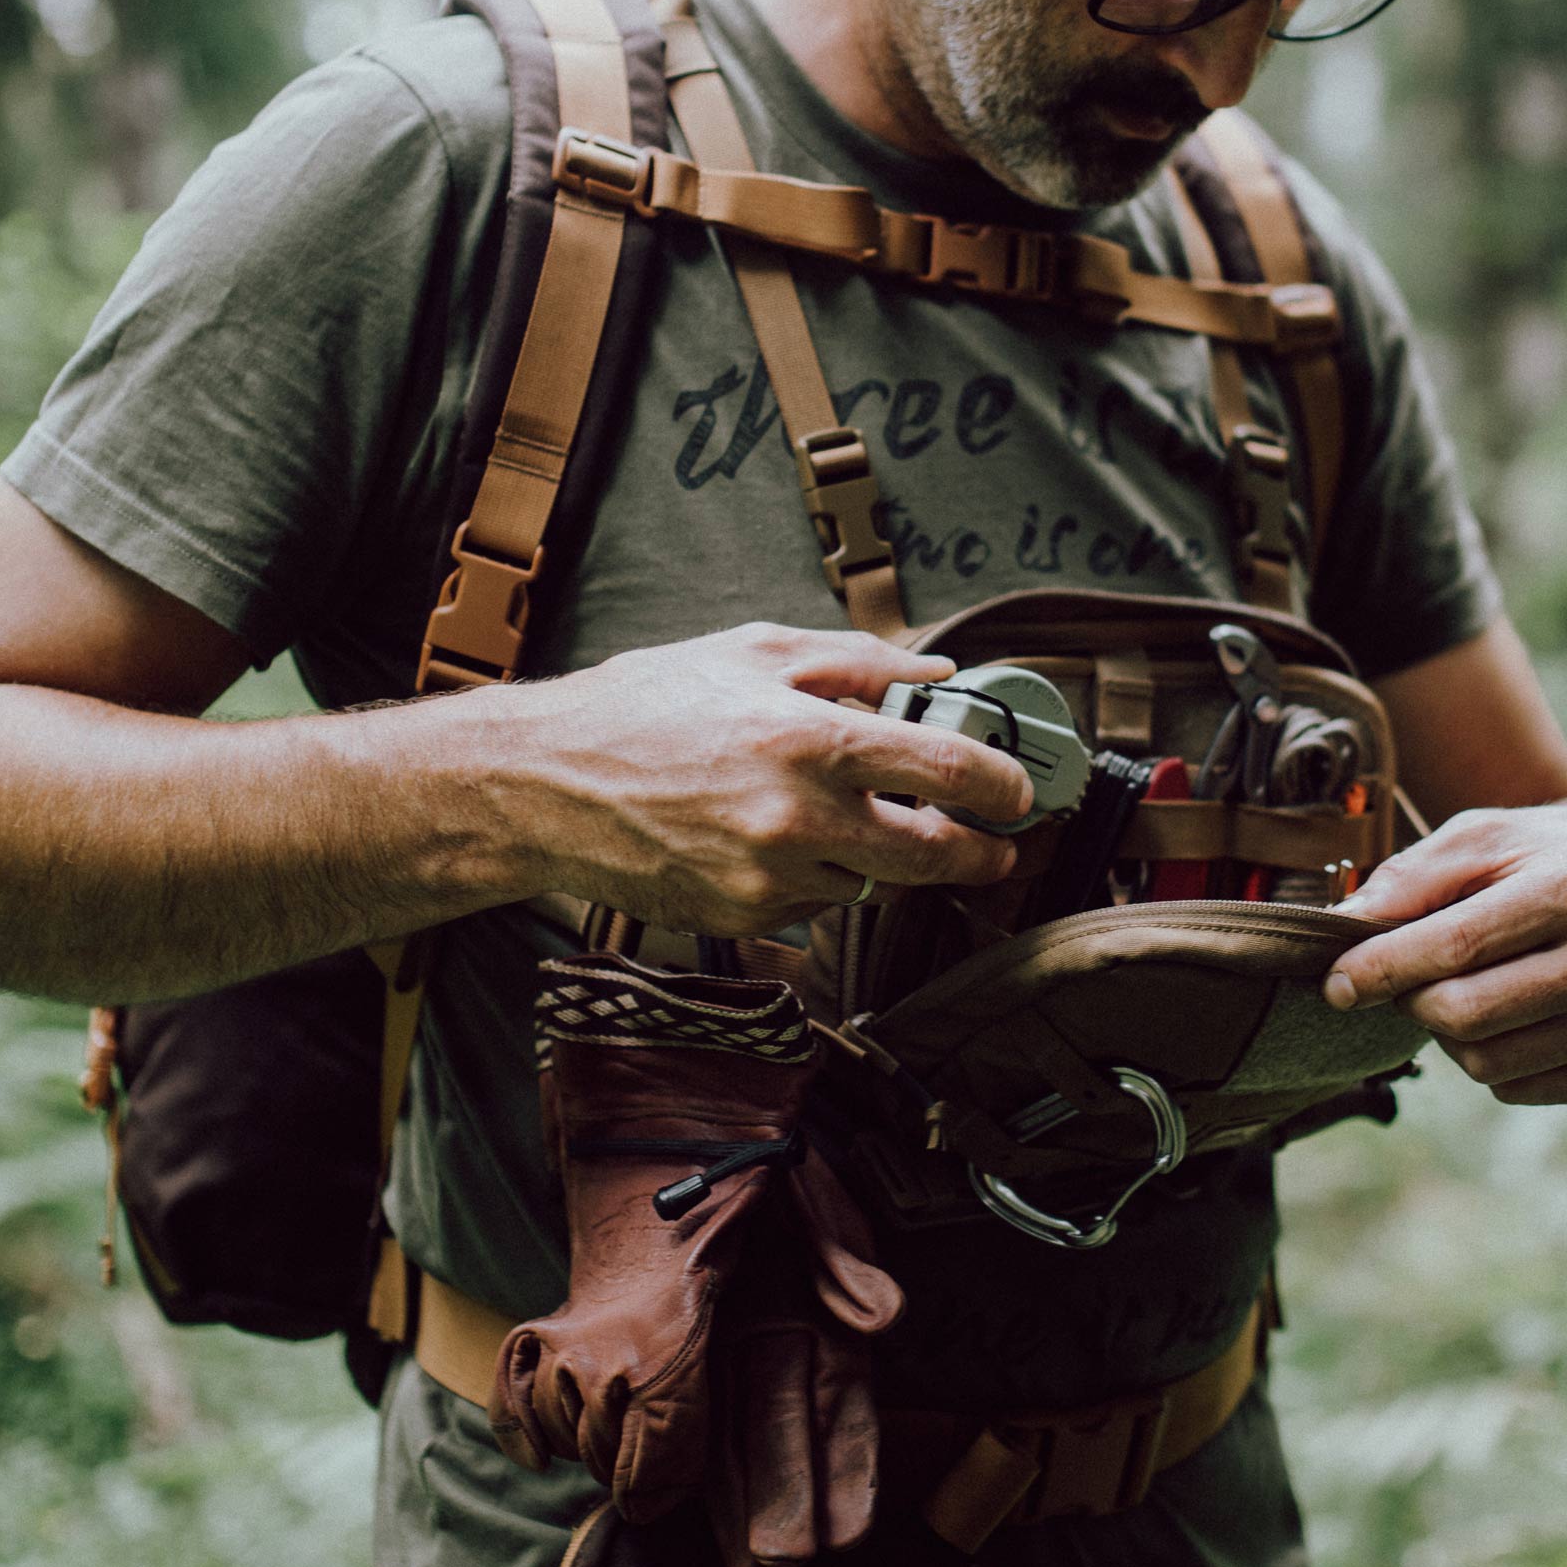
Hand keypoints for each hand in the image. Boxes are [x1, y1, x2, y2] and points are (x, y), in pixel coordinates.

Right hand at [473, 623, 1030, 934]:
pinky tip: (788, 839)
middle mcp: (798, 816)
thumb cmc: (644, 706)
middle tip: (996, 844)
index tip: (1019, 792)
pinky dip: (826, 876)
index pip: (947, 771)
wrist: (546, 784)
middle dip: (979, 853)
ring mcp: (771, 876)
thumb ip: (855, 661)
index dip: (1003, 786)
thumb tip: (932, 674)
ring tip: (866, 821)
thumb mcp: (752, 651)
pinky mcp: (745, 916)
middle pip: (933, 855)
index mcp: (810, 738)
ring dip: (890, 860)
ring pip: (876, 885)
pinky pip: (820, 904)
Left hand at [1323, 797, 1566, 1103]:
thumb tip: (1343, 927)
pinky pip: (1521, 1089)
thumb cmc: (1553, 856)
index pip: (1457, 947)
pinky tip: (1508, 1014)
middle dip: (1413, 1001)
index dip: (1382, 969)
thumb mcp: (1485, 837)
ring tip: (1464, 987)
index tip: (1334, 983)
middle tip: (1408, 976)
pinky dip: (1493, 1058)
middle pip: (1466, 1016)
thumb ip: (1411, 877)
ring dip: (1449, 1034)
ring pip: (1489, 1065)